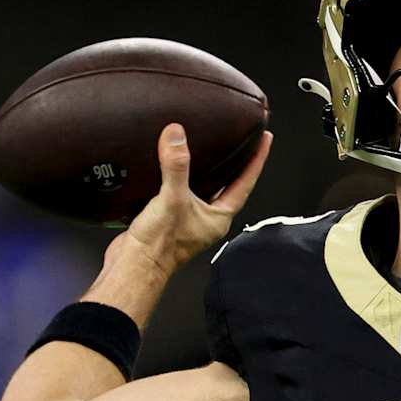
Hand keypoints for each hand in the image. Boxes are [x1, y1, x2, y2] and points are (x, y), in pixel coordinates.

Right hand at [108, 123, 272, 277]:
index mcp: (219, 217)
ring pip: (203, 186)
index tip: (265, 141)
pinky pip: (180, 189)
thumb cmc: (160, 246)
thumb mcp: (173, 198)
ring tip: (211, 145)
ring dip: (206, 168)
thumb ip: (176, 166)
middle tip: (242, 140)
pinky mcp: (170, 216)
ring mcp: (190, 218)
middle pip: (227, 184)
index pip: (245, 183)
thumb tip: (177, 136)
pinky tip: (174, 163)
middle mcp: (207, 218)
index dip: (256, 160)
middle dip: (234, 162)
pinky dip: (180, 175)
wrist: (134, 264)